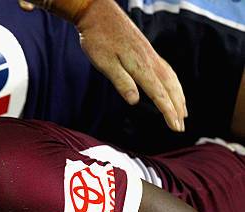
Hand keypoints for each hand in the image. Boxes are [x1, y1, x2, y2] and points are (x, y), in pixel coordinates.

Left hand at [19, 0, 186, 131]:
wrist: (98, 14)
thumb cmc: (98, 40)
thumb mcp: (105, 64)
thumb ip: (121, 82)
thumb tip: (135, 101)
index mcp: (141, 67)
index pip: (159, 94)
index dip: (168, 112)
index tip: (176, 127)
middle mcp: (150, 61)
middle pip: (170, 88)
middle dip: (177, 108)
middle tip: (181, 126)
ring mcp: (150, 55)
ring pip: (171, 78)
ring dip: (179, 96)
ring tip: (183, 111)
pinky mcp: (147, 51)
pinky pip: (166, 70)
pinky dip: (173, 83)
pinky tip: (171, 87)